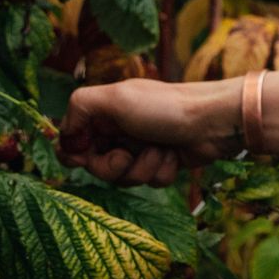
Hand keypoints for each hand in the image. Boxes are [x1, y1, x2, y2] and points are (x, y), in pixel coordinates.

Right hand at [58, 77, 237, 184]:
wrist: (214, 122)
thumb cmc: (166, 108)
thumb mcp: (116, 98)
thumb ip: (80, 107)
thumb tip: (63, 133)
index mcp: (106, 111)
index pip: (74, 140)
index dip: (75, 154)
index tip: (83, 158)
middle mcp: (121, 129)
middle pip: (96, 165)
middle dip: (114, 166)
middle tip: (128, 155)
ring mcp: (142, 146)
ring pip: (124, 177)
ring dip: (142, 168)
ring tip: (161, 150)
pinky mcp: (162, 161)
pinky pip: (149, 180)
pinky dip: (161, 170)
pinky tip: (175, 156)